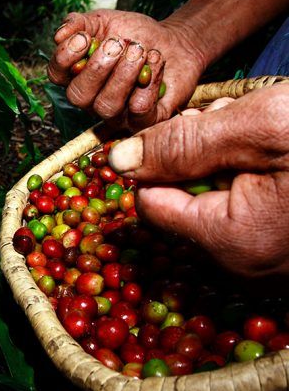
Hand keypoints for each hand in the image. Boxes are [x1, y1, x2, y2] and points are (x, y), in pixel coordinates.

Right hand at [48, 10, 206, 129]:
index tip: (84, 38)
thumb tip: (59, 35)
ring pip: (107, 107)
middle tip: (118, 44)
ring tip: (140, 51)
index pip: (56, 75)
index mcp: (76, 76)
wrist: (175, 41)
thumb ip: (80, 24)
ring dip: (124, 75)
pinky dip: (149, 84)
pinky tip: (155, 62)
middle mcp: (91, 99)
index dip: (65, 58)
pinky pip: (139, 112)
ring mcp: (116, 114)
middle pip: (78, 96)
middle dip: (97, 68)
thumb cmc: (135, 35)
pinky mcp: (143, 120)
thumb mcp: (105, 21)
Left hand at [108, 85, 288, 276]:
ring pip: (216, 206)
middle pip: (183, 203)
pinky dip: (253, 183)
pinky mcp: (287, 253)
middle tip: (238, 124)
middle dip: (200, 158)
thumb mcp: (258, 126)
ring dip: (229, 165)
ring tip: (265, 139)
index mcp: (230, 242)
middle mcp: (246, 266)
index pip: (151, 203)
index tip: (194, 128)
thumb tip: (119, 160)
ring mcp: (270, 264)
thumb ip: (182, 145)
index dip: (162, 161)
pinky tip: (276, 158)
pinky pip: (248, 216)